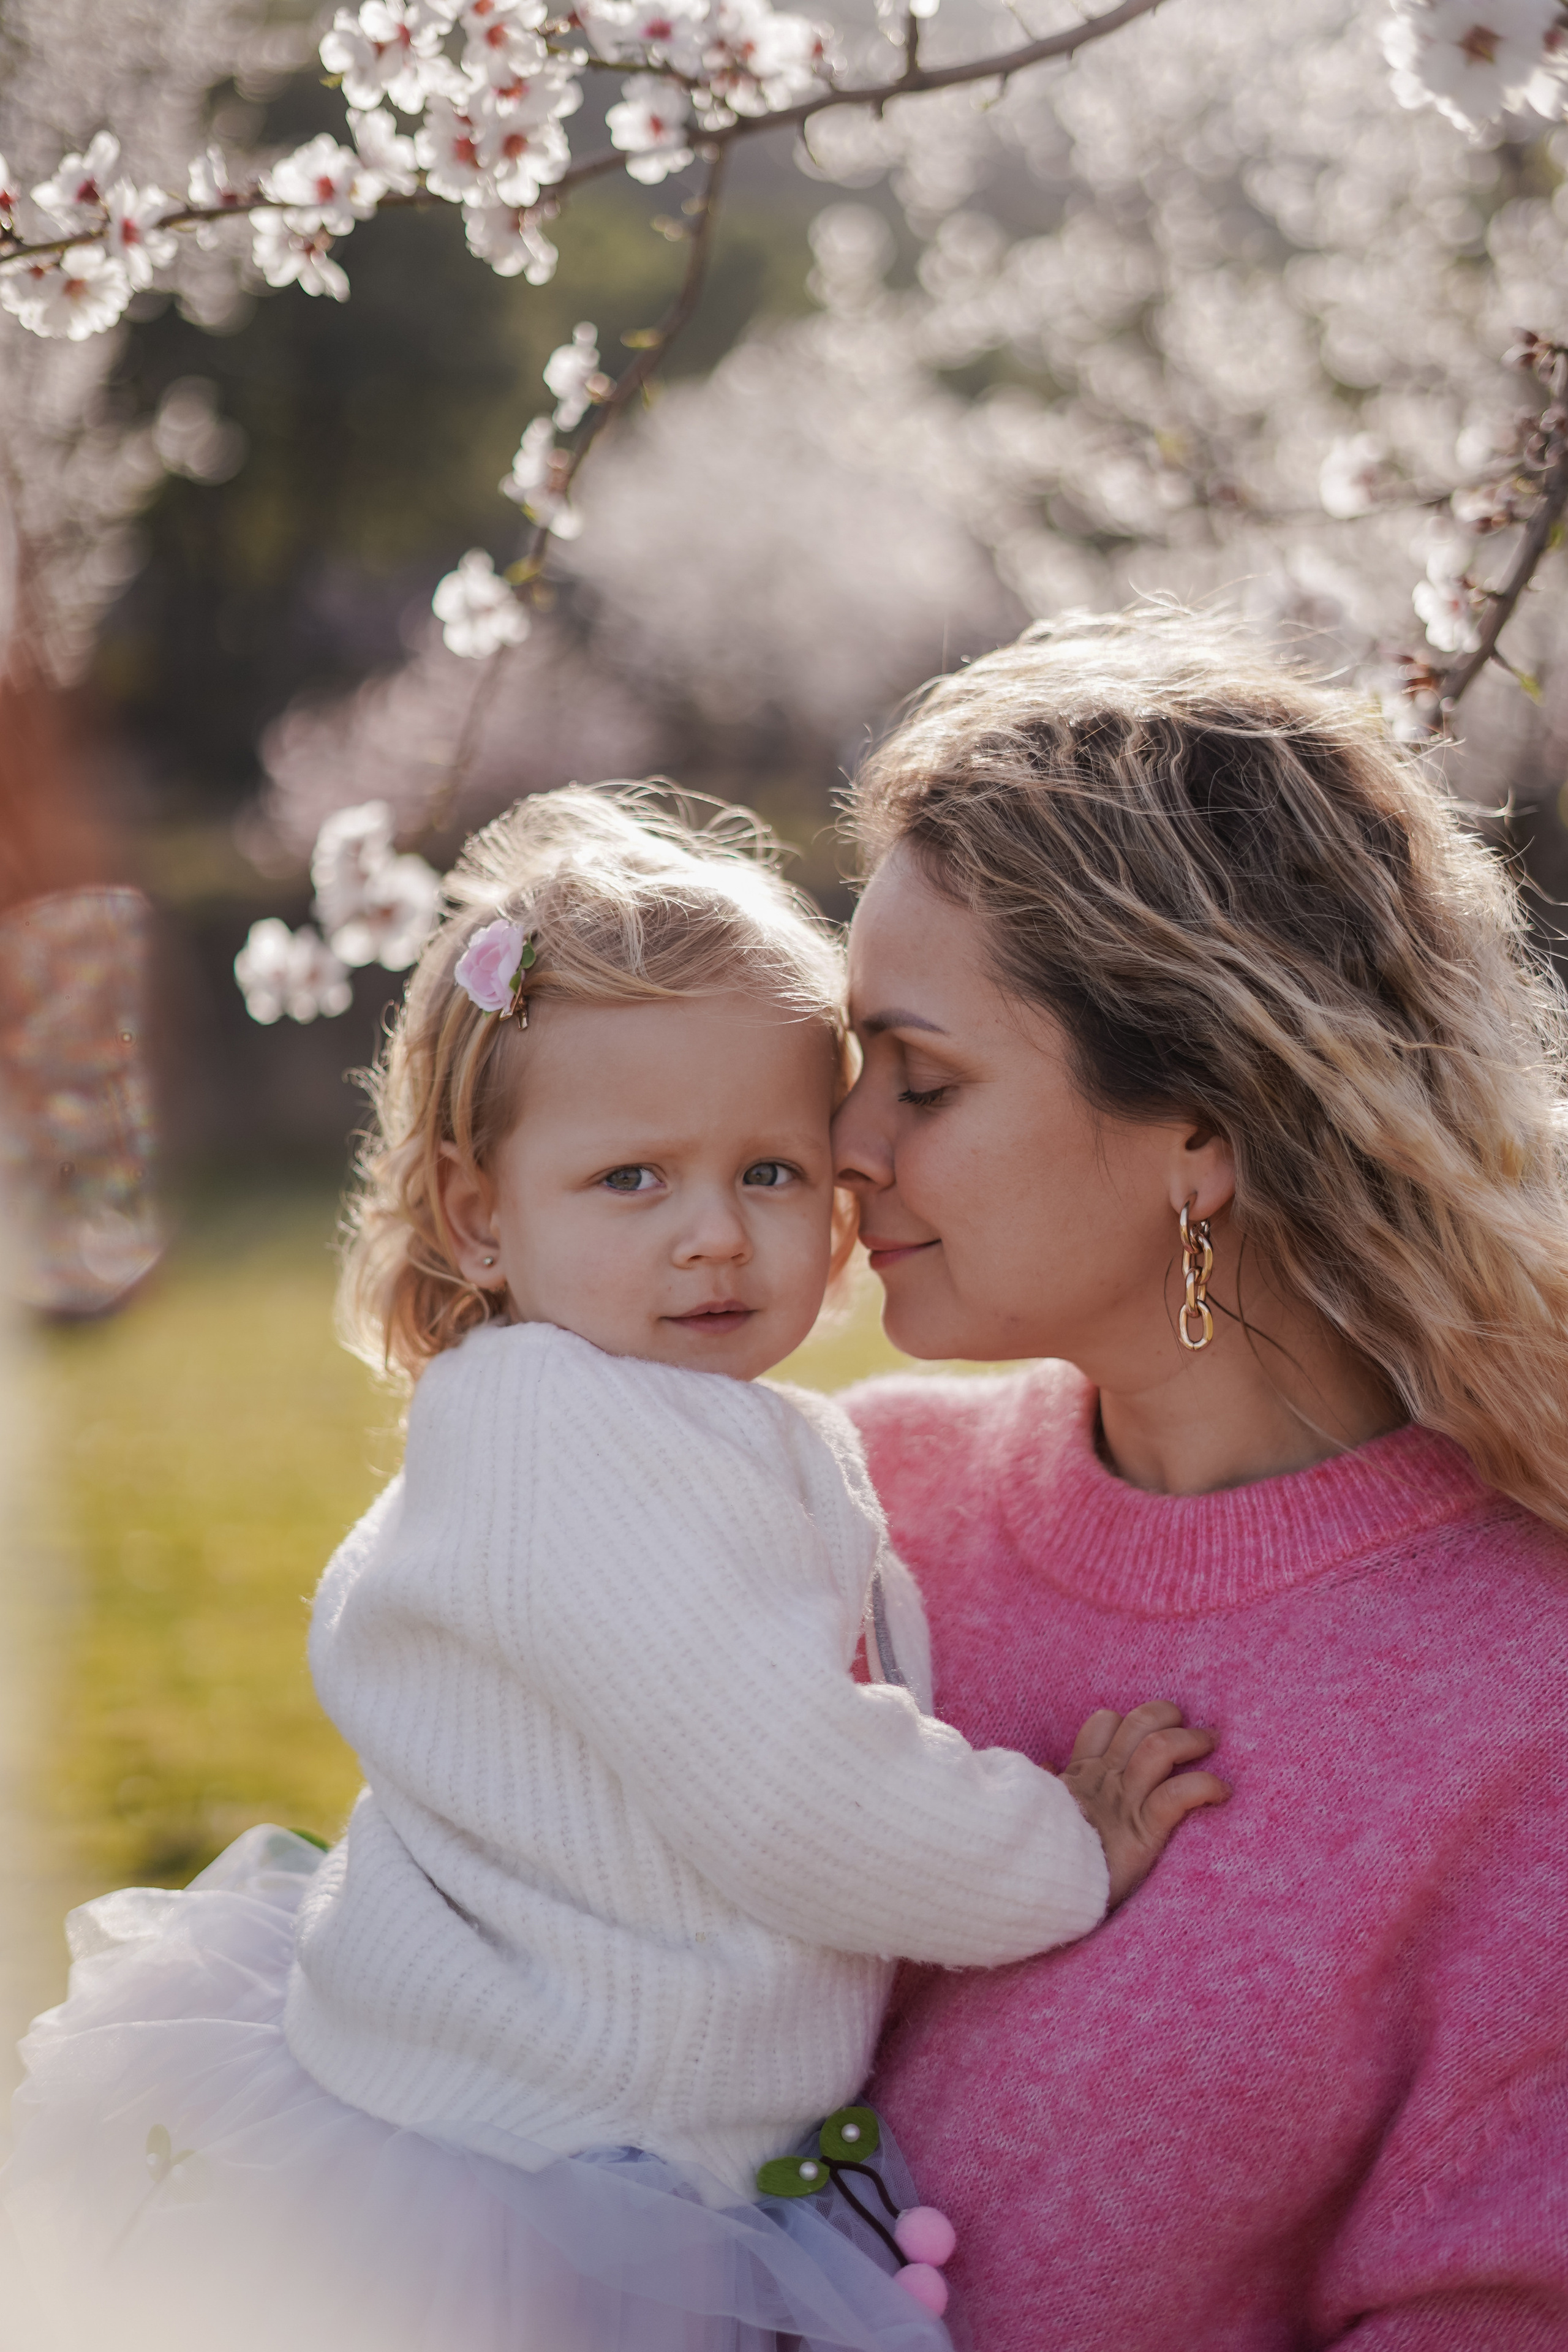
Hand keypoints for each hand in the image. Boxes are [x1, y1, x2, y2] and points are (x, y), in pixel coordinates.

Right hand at [1061, 1701, 1229, 1909]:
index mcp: (1082, 1774)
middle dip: (1166, 1715)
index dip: (1127, 1720)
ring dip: (1190, 1740)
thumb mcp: (1042, 1810)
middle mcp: (1105, 1779)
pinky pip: (1178, 1794)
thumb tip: (1046, 1765)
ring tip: (1209, 1741)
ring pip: (1160, 1748)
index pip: (1104, 1725)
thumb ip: (1048, 1785)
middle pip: (1138, 1723)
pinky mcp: (1142, 1829)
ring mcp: (1124, 1801)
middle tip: (1187, 1724)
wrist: (1040, 1884)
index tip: (1146, 1731)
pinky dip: (1204, 1785)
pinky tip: (1221, 1791)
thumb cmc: (1045, 1853)